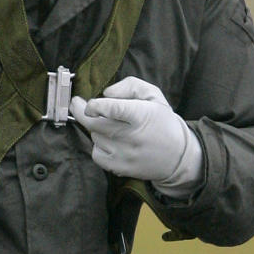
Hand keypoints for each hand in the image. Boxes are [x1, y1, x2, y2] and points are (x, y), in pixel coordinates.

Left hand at [69, 77, 202, 192]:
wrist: (177, 156)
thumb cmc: (162, 121)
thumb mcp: (154, 95)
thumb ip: (130, 85)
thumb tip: (106, 93)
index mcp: (142, 116)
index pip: (114, 110)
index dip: (96, 106)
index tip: (88, 103)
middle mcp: (132, 137)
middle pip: (95, 124)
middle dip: (81, 112)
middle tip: (77, 103)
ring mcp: (125, 155)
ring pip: (95, 137)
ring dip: (96, 129)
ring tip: (111, 126)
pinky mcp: (120, 168)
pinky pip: (96, 154)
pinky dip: (98, 146)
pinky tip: (110, 141)